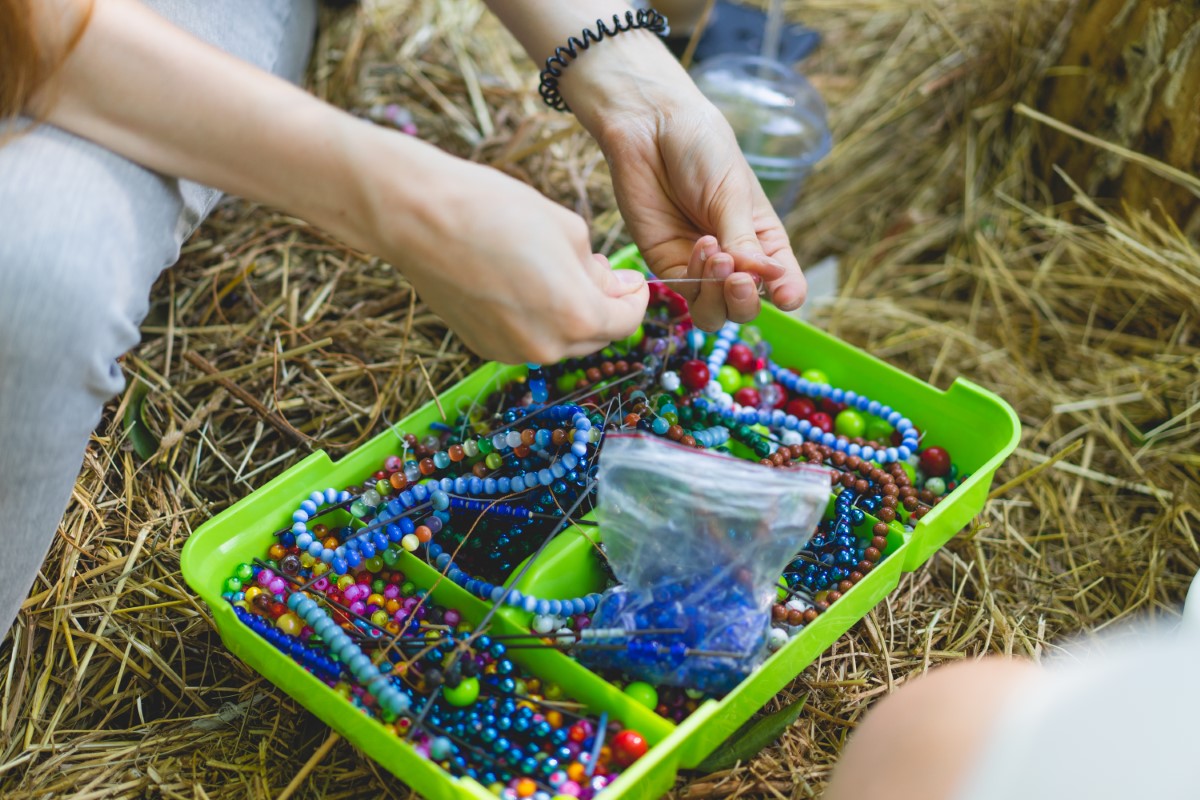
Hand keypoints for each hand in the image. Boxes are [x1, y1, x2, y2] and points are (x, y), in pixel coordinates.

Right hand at [344, 132, 648, 363]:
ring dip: (568, 314)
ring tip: (550, 271)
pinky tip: (519, 284)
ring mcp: (511, 353)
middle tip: (595, 270)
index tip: (630, 280)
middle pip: (595, 336)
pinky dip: (535, 319)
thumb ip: (597, 268)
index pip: (626, 321)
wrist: (421, 219)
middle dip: (603, 306)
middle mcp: (547, 348)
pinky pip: (526, 339)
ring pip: (559, 341)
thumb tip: (609, 286)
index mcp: (578, 317)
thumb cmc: (496, 211)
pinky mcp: (483, 347)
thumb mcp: (569, 229)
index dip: (634, 298)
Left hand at [549, 34, 807, 331]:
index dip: (787, 295)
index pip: (783, 282)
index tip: (785, 297)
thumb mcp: (732, 193)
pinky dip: (696, 278)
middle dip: (745, 300)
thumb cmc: (700, 148)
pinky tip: (700, 247)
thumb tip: (768, 280)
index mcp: (762, 239)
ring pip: (714, 311)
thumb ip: (744, 241)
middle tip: (740, 277)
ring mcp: (698, 265)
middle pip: (746, 306)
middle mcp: (733, 259)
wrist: (648, 128)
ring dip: (718, 297)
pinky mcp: (666, 264)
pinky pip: (685, 292)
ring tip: (718, 257)